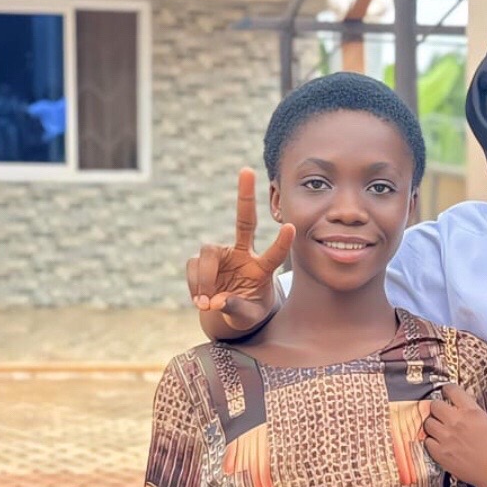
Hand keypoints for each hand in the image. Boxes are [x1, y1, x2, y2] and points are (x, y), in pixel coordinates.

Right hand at [185, 169, 294, 330]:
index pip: (275, 255)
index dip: (283, 243)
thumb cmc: (246, 312)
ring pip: (207, 252)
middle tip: (246, 170)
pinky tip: (201, 300)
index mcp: (262, 269)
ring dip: (204, 278)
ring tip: (205, 302)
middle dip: (244, 196)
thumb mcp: (248, 317)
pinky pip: (193, 267)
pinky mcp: (201, 260)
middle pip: (243, 221)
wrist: (227, 312)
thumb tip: (218, 301)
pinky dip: (195, 286)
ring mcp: (221, 255)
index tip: (293, 227)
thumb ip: (236, 309)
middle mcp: (242, 254)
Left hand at [423, 383, 486, 486]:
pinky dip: (432, 442)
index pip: (451, 390)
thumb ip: (473, 413)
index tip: (447, 393)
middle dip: (438, 408)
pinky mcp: (441, 454)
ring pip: (427, 423)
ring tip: (440, 430)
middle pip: (434, 405)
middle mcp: (456, 422)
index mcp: (472, 412)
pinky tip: (440, 444)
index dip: (447, 390)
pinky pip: (427, 442)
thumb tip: (462, 408)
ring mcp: (446, 438)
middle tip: (442, 414)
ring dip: (433, 425)